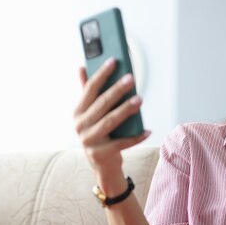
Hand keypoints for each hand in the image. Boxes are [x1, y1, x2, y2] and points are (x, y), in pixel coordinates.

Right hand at [73, 58, 149, 180]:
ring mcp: (89, 141)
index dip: (101, 74)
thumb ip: (88, 92)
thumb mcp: (91, 114)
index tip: (114, 60)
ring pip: (110, 121)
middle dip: (117, 90)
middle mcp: (80, 125)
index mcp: (78, 112)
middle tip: (131, 78)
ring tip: (140, 99)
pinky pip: (122, 143)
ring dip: (126, 110)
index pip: (89, 88)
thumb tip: (82, 67)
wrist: (102, 164)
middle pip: (101, 103)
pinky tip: (148, 130)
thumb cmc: (100, 133)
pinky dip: (136, 137)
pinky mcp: (101, 154)